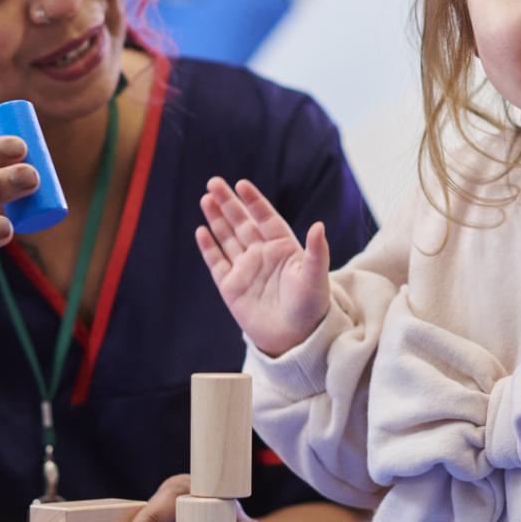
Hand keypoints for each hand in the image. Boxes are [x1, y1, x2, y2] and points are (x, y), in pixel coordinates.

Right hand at [196, 177, 331, 356]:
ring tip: (206, 198)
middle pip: (242, 223)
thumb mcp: (316, 277)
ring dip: (217, 219)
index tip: (241, 184)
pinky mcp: (231, 287)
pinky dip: (209, 247)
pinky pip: (217, 262)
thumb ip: (316, 251)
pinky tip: (201, 230)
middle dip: (228, 203)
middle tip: (214, 182)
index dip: (254, 201)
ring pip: (227, 238)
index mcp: (283, 247)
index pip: (265, 218)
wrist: (296, 339)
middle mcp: (263, 254)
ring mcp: (246, 269)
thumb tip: (319, 225)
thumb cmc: (311, 307)